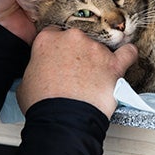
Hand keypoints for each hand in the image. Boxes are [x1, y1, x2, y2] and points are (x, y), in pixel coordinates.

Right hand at [16, 27, 138, 117]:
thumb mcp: (26, 82)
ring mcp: (95, 49)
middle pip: (77, 39)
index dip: (57, 49)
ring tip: (92, 80)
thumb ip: (35, 68)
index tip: (59, 59)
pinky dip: (128, 55)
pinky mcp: (113, 64)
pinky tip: (126, 59)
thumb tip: (38, 72)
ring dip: (97, 61)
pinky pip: (128, 53)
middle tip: (74, 73)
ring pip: (99, 48)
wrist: (63, 121)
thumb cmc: (43, 105)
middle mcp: (73, 38)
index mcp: (48, 40)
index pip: (54, 34)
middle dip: (76, 53)